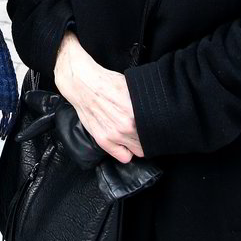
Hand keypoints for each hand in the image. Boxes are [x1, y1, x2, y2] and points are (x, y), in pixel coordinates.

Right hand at [53, 33, 143, 162]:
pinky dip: (126, 152)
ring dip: (137, 144)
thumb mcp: (130, 87)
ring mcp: (114, 135)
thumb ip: (144, 101)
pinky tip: (124, 143)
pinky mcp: (103, 140)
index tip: (153, 126)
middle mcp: (127, 126)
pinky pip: (124, 157)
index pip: (156, 130)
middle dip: (147, 136)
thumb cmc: (105, 82)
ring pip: (138, 151)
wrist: (81, 84)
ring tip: (133, 135)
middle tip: (143, 129)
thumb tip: (159, 108)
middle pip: (148, 141)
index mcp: (136, 112)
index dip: (155, 128)